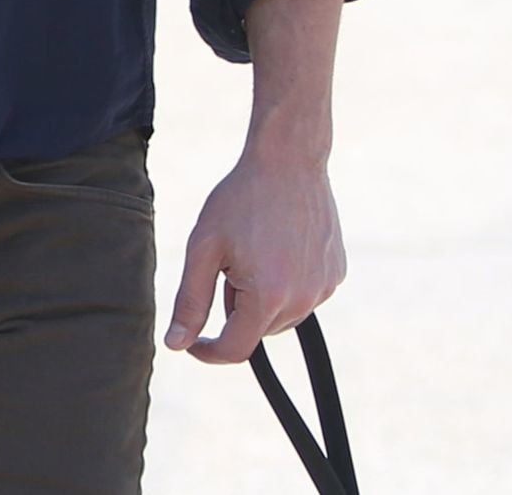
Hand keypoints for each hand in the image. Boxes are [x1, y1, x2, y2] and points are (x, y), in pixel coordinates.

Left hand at [164, 151, 344, 363]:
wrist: (288, 161)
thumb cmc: (240, 200)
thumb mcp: (204, 247)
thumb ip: (190, 300)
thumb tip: (175, 344)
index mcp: (268, 297)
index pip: (236, 349)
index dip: (208, 350)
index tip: (190, 340)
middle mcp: (304, 301)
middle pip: (257, 329)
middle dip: (234, 306)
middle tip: (226, 260)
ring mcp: (325, 289)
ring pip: (281, 314)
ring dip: (260, 297)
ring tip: (252, 248)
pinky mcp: (336, 275)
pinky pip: (303, 295)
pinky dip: (284, 283)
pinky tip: (277, 245)